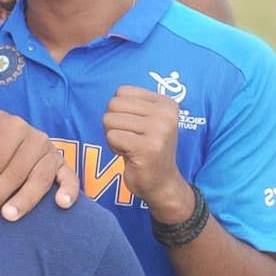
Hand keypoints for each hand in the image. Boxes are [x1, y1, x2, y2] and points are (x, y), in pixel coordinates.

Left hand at [0, 108, 77, 223]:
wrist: (0, 132)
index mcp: (12, 125)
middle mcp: (35, 137)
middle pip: (17, 171)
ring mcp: (51, 152)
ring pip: (41, 179)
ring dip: (25, 200)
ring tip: (9, 216)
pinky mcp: (63, 165)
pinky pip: (71, 178)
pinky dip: (69, 191)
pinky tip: (62, 204)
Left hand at [103, 85, 189, 219]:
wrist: (162, 183)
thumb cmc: (146, 148)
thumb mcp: (146, 120)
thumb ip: (133, 104)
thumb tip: (112, 98)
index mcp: (166, 103)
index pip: (122, 91)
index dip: (119, 110)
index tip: (135, 127)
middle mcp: (166, 114)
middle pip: (113, 104)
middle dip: (114, 123)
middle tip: (130, 138)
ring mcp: (159, 130)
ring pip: (109, 120)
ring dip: (113, 136)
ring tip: (131, 146)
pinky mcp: (148, 147)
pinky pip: (112, 136)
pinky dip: (114, 147)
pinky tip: (130, 155)